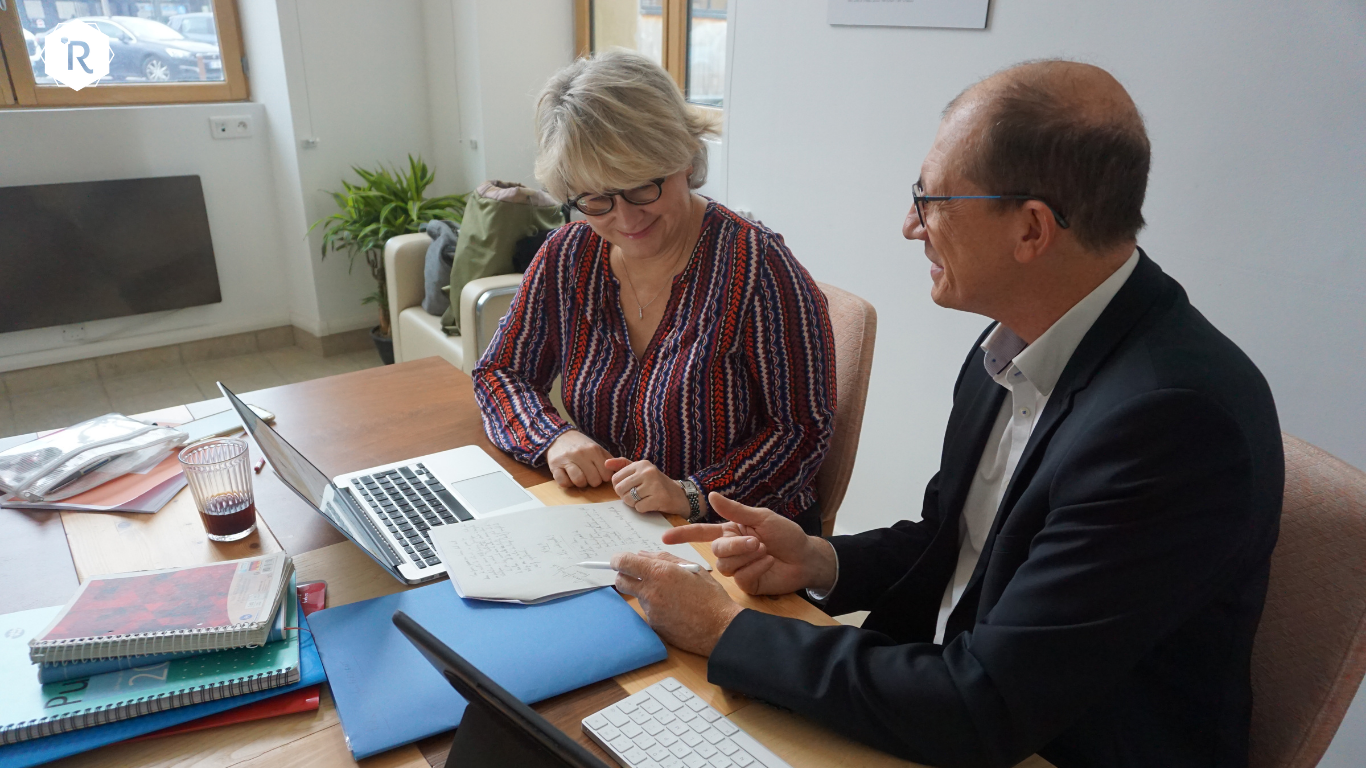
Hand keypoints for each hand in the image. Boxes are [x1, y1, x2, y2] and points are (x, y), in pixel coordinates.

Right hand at [546, 430, 613, 487]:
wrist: (559, 436)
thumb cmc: (581, 446)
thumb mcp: (596, 448)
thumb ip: (608, 459)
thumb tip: (619, 472)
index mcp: (594, 450)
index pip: (607, 475)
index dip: (604, 477)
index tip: (600, 473)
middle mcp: (580, 454)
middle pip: (594, 481)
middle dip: (593, 481)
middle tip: (589, 475)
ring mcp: (566, 460)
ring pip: (579, 482)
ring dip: (580, 483)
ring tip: (579, 477)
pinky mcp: (554, 466)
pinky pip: (564, 483)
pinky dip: (567, 483)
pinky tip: (568, 476)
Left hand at [605, 458, 693, 515]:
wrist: (679, 495)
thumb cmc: (657, 484)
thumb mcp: (641, 470)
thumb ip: (623, 466)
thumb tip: (605, 463)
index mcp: (641, 464)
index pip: (615, 479)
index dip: (620, 487)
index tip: (630, 488)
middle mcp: (647, 472)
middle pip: (620, 490)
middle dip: (626, 496)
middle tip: (637, 496)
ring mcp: (654, 484)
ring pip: (628, 500)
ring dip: (634, 503)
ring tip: (645, 499)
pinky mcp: (659, 498)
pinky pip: (639, 508)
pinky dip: (643, 509)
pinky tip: (651, 504)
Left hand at [612, 551, 742, 656]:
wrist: (719, 628)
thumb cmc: (710, 596)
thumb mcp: (691, 568)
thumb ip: (664, 558)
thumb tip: (643, 555)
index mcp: (659, 573)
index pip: (623, 563)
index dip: (618, 560)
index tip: (618, 561)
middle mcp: (650, 592)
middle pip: (621, 582)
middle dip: (625, 576)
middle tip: (639, 575)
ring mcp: (650, 611)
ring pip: (637, 597)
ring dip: (645, 592)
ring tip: (670, 595)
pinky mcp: (654, 626)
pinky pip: (648, 612)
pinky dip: (656, 608)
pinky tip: (674, 609)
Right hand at [662, 493, 836, 595]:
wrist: (806, 558)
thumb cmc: (787, 535)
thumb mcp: (762, 518)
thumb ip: (736, 511)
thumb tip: (711, 496)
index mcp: (731, 531)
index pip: (701, 532)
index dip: (683, 534)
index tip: (664, 538)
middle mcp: (731, 550)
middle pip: (716, 550)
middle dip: (735, 546)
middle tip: (757, 542)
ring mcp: (738, 568)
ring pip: (724, 565)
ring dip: (746, 557)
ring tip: (765, 551)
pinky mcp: (746, 584)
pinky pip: (739, 577)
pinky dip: (755, 568)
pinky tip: (768, 563)